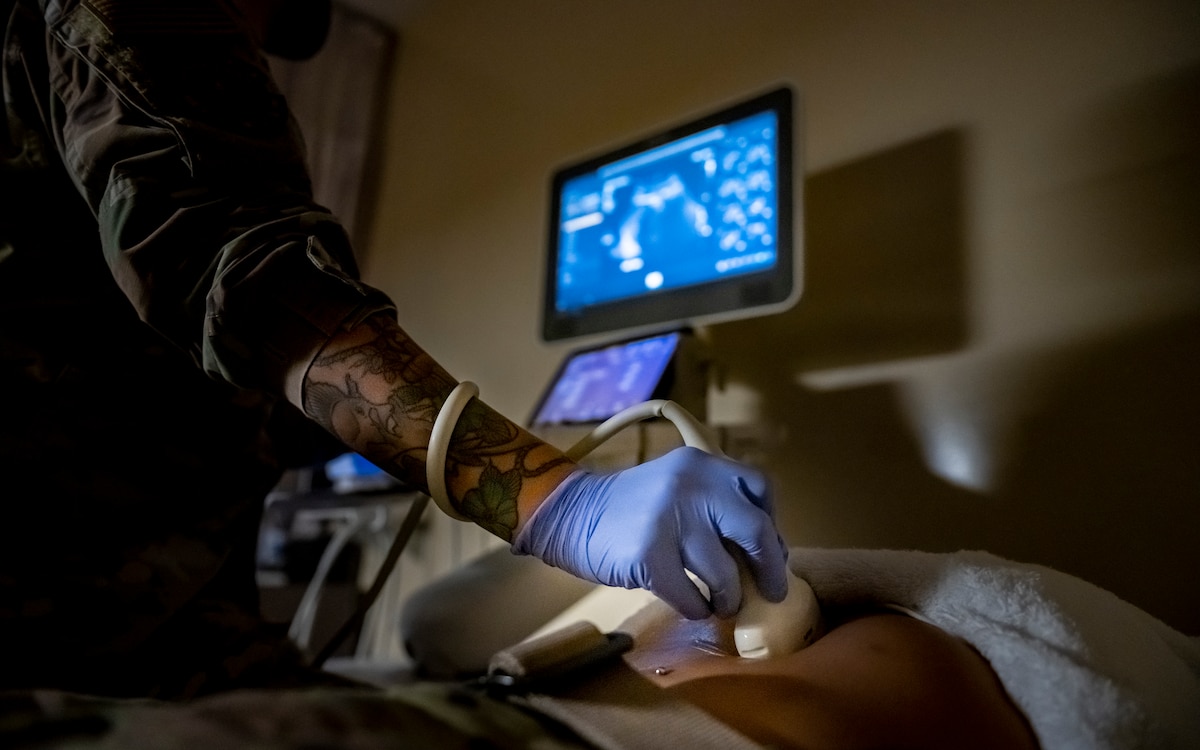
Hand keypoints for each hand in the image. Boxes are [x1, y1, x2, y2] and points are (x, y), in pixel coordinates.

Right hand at [512, 446, 788, 619]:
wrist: (568, 514)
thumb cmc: (628, 508)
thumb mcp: (674, 484)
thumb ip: (713, 503)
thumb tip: (763, 551)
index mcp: (701, 464)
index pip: (759, 488)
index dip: (772, 523)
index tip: (768, 549)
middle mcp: (691, 486)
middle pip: (755, 531)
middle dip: (770, 569)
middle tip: (772, 592)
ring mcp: (669, 520)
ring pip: (725, 574)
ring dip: (729, 597)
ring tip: (721, 603)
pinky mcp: (649, 557)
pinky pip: (691, 597)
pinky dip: (697, 609)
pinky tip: (692, 607)